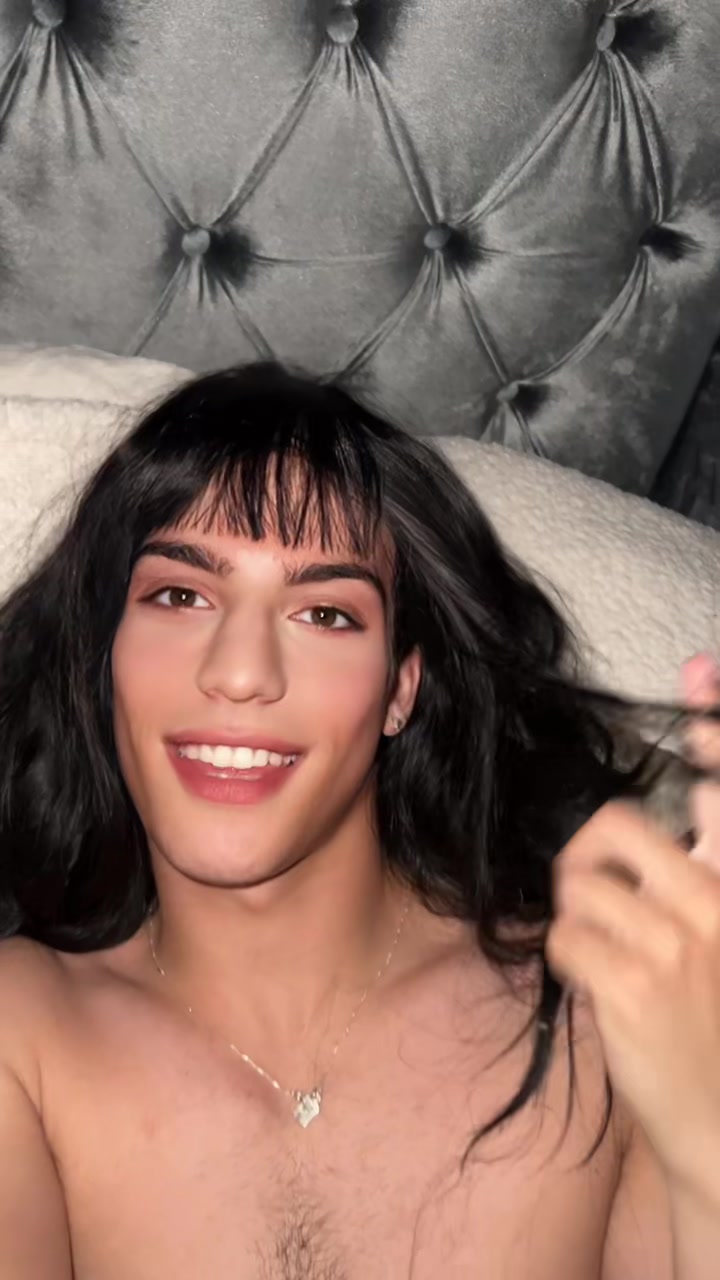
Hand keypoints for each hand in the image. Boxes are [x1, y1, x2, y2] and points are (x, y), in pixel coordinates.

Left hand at [545, 654, 719, 1203]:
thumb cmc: (717, 1025)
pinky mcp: (631, 985)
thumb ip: (707, 867)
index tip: (699, 666)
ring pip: (580, 883)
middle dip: (589, 856)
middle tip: (594, 892)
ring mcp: (677, 944)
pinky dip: (566, 957)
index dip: (717, 722)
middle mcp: (718, 903)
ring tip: (603, 950)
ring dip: (577, 915)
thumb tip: (692, 801)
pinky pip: (563, 935)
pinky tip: (596, 985)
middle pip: (618, 828)